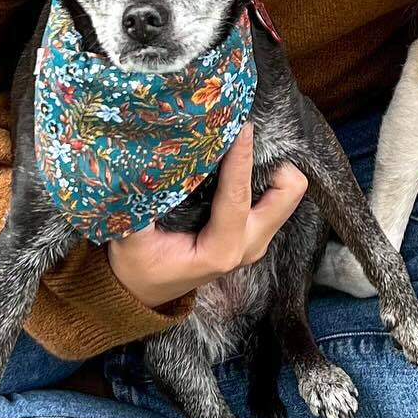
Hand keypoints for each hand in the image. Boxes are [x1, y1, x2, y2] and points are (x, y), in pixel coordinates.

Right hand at [105, 123, 308, 307]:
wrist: (144, 292)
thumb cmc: (136, 267)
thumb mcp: (129, 239)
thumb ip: (139, 203)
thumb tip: (147, 161)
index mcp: (220, 250)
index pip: (238, 195)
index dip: (241, 157)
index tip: (241, 125)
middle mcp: (247, 245)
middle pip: (288, 191)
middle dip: (274, 161)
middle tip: (245, 135)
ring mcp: (254, 239)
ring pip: (286, 192)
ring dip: (270, 165)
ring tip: (239, 142)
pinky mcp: (253, 231)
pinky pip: (274, 196)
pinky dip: (263, 174)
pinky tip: (236, 158)